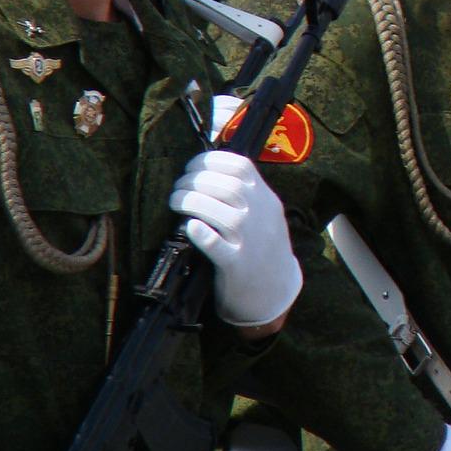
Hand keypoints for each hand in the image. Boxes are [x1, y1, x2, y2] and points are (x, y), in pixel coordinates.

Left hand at [169, 150, 302, 328]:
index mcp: (266, 199)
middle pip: (228, 186)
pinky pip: (218, 246)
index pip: (241, 167)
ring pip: (221, 212)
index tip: (192, 165)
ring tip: (175, 201)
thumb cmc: (263, 248)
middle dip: (196, 180)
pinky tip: (191, 227)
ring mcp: (250, 240)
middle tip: (178, 186)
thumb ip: (247, 194)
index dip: (212, 160)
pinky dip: (203, 234)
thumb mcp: (265, 214)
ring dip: (192, 201)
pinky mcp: (237, 264)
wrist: (276, 290)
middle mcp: (260, 215)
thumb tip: (209, 173)